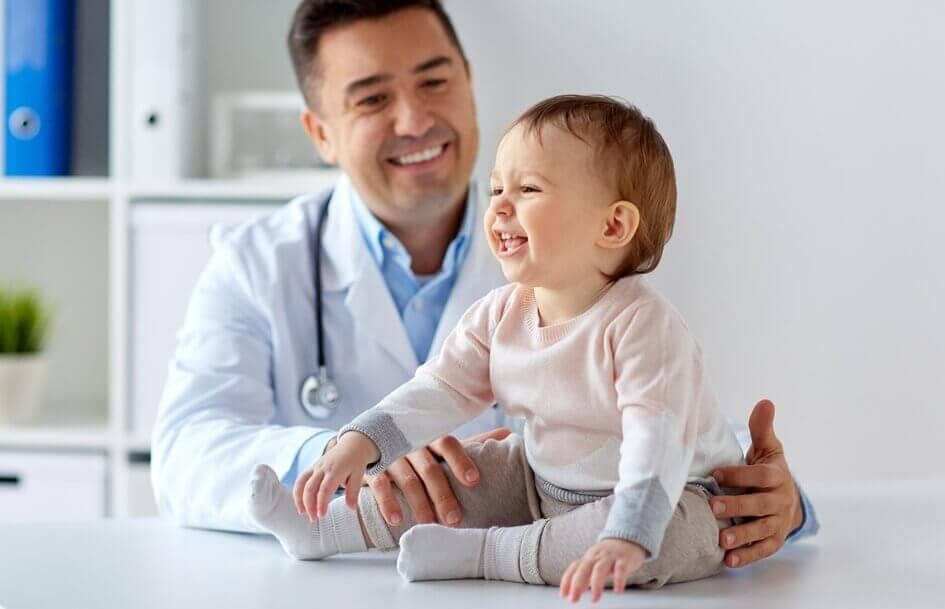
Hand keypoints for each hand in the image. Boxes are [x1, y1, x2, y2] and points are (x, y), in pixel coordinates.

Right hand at [293, 431, 379, 520]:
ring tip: (302, 512)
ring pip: (302, 482)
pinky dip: (298, 491)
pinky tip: (301, 503)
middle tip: (313, 519)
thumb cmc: (356, 461)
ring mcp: (316, 467)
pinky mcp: (313, 467)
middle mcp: (323, 468)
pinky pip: (301, 479)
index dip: (321, 503)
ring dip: (299, 498)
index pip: (324, 489)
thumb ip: (353, 491)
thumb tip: (351, 508)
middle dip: (309, 504)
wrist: (352, 444)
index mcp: (335, 470)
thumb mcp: (359, 474)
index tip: (321, 515)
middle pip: (310, 487)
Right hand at [365, 427, 511, 526]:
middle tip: (454, 519)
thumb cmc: (417, 450)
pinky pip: (380, 486)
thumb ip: (472, 442)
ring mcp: (391, 457)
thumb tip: (507, 434)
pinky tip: (397, 520)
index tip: (474, 481)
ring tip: (429, 525)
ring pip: (407, 480)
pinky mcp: (372, 470)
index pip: (448, 444)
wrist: (370, 446)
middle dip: (442, 494)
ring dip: (419, 504)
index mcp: (431, 437)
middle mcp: (411, 445)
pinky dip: (388, 503)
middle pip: (430, 468)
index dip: (461, 461)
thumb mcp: (441, 446)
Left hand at [560, 539, 645, 602]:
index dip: (567, 581)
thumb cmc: (609, 555)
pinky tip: (618, 591)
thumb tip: (574, 592)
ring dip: (596, 584)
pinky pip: (621, 569)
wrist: (628, 539)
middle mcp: (597, 556)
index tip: (563, 594)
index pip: (574, 568)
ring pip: (600, 569)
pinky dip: (619, 580)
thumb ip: (585, 577)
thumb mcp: (595, 563)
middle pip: (584, 568)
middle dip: (577, 584)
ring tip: (595, 599)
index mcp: (588, 558)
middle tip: (574, 599)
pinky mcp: (624, 559)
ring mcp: (610, 557)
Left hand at [711, 399, 802, 567]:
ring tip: (721, 540)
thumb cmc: (770, 470)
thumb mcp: (768, 448)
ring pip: (761, 531)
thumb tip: (765, 402)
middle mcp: (779, 501)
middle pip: (760, 505)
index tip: (716, 473)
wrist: (788, 497)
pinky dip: (747, 556)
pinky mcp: (774, 540)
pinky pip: (762, 550)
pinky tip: (729, 560)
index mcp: (776, 477)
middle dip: (738, 506)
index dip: (739, 475)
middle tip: (714, 506)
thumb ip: (762, 428)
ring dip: (742, 536)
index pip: (760, 476)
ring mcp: (778, 522)